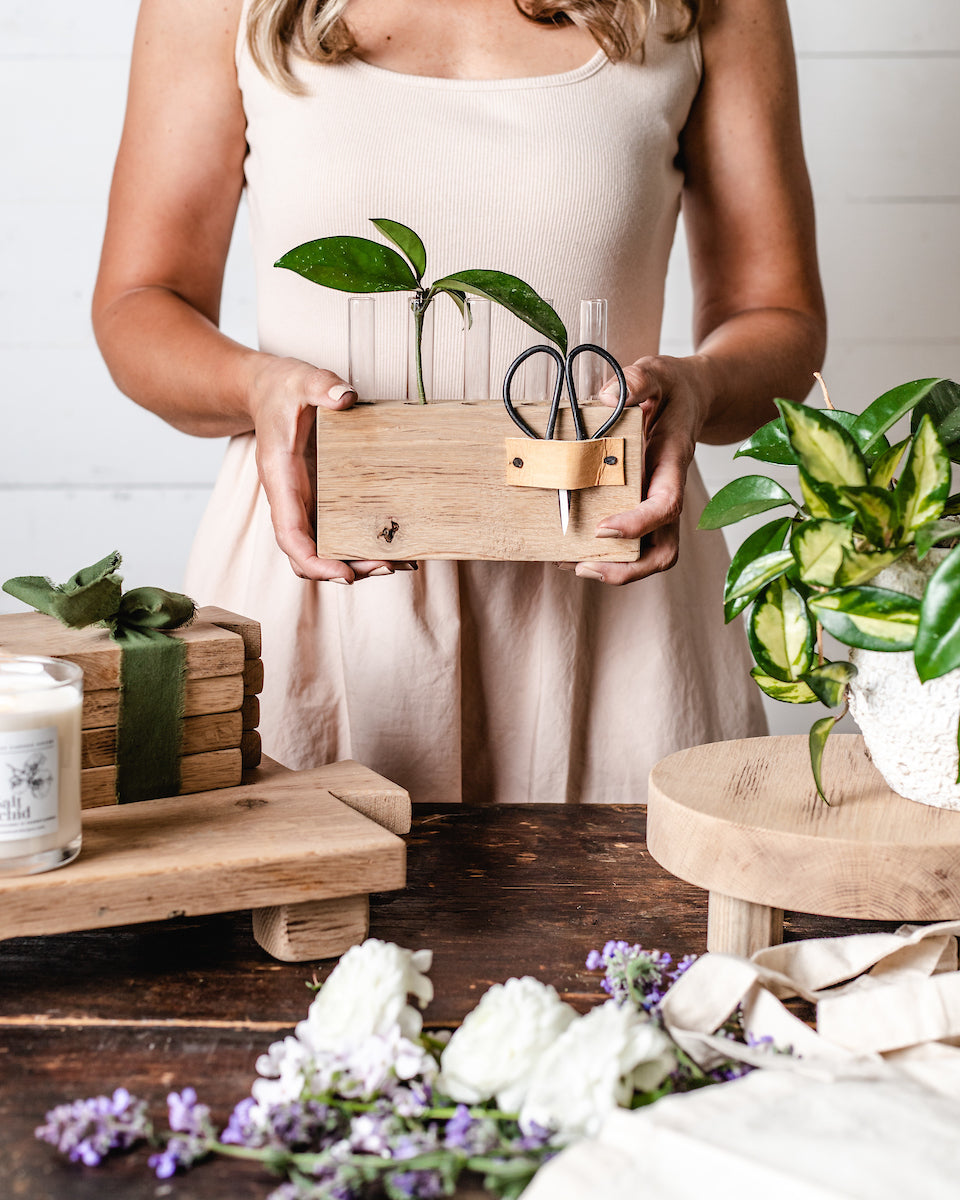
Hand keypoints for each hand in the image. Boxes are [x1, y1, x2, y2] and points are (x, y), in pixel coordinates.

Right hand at [248, 356, 412, 582]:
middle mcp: (291, 499)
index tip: (344, 575)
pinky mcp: (319, 498)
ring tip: (399, 562)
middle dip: (345, 568)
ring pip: (323, 547)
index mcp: (281, 479)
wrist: (266, 389)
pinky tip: (393, 544)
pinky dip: (359, 543)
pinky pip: (335, 531)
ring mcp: (305, 502)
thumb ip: (321, 386)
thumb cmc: (281, 387)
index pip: (289, 535)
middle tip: (388, 567)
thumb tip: (345, 397)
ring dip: (357, 561)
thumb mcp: (300, 379)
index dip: (314, 561)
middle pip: (310, 552)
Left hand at [558, 353, 713, 585]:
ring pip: (647, 555)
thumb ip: (638, 380)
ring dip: (613, 569)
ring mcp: (655, 504)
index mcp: (673, 464)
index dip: (637, 524)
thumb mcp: (658, 373)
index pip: (665, 506)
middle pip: (664, 551)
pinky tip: (570, 549)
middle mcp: (667, 492)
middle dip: (628, 569)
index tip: (603, 528)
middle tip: (585, 566)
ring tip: (569, 563)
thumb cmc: (673, 389)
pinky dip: (604, 554)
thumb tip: (607, 396)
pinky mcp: (641, 507)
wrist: (693, 397)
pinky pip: (630, 543)